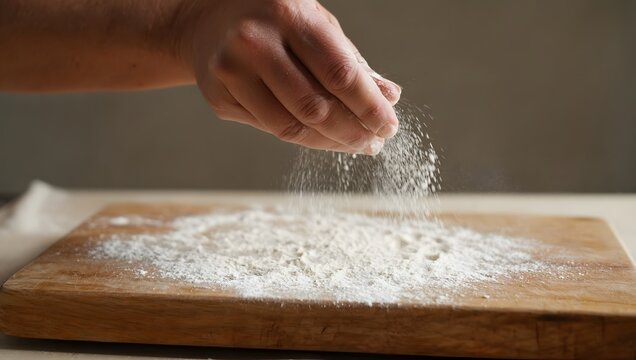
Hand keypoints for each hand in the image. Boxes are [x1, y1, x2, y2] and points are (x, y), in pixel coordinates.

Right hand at [181, 0, 401, 154]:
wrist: (209, 20)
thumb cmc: (275, 21)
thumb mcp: (316, 26)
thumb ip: (350, 61)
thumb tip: (388, 96)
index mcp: (288, 15)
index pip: (339, 72)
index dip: (369, 106)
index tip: (388, 126)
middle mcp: (254, 42)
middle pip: (315, 107)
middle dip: (352, 131)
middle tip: (373, 142)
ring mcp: (231, 72)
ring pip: (291, 127)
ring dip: (330, 143)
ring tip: (355, 145)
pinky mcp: (219, 98)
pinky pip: (271, 129)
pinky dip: (304, 137)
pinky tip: (323, 136)